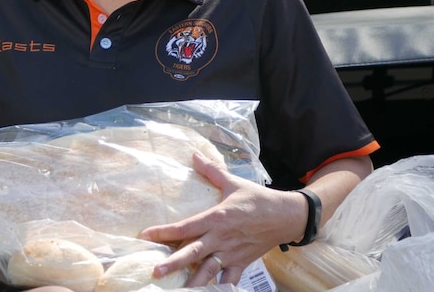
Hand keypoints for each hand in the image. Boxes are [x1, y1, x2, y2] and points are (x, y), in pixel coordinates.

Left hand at [138, 152, 306, 286]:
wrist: (286, 216)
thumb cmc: (258, 198)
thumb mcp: (233, 182)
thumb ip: (212, 171)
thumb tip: (194, 155)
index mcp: (217, 217)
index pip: (185, 226)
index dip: (164, 232)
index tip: (146, 236)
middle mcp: (221, 238)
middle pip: (193, 252)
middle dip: (173, 263)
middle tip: (156, 271)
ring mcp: (232, 253)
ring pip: (209, 270)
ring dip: (193, 281)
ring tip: (178, 290)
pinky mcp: (242, 263)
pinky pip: (230, 278)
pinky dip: (220, 287)